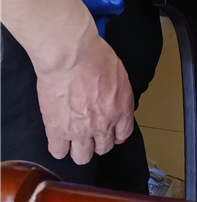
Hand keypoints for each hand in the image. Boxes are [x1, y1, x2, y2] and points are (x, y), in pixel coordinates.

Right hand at [34, 31, 134, 164]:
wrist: (70, 56)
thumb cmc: (95, 55)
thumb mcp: (119, 72)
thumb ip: (119, 93)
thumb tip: (113, 101)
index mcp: (121, 108)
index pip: (123, 134)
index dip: (116, 134)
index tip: (110, 131)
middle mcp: (103, 124)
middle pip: (103, 149)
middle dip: (98, 141)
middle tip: (90, 131)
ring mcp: (79, 131)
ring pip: (81, 157)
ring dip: (79, 148)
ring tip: (74, 137)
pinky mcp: (57, 130)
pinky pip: (58, 152)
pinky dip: (59, 147)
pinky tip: (58, 137)